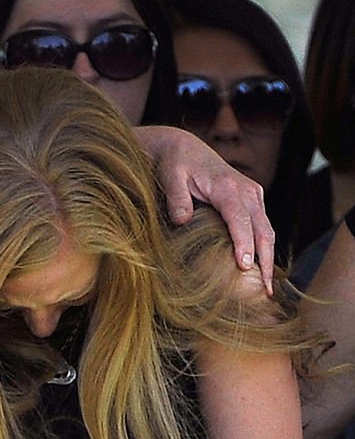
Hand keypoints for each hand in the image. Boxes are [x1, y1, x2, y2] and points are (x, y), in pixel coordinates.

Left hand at [135, 126, 274, 294]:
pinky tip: (260, 270)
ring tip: (267, 288)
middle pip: (263, 230)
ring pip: (267, 231)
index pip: (241, 220)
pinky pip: (262, 227)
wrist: (184, 149)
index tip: (244, 267)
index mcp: (229, 187)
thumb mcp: (171, 177)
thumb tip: (182, 221)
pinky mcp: (252, 201)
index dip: (244, 244)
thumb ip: (177, 198)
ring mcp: (253, 196)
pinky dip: (263, 249)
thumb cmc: (176, 165)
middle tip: (265, 290)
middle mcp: (247, 191)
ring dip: (268, 259)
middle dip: (265, 260)